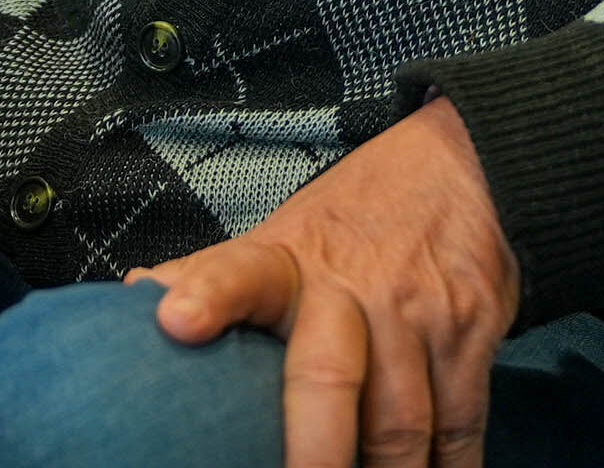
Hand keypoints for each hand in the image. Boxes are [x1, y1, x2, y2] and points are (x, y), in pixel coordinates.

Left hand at [140, 98, 519, 467]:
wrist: (461, 164)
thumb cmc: (354, 220)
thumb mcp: (281, 238)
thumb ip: (216, 276)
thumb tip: (133, 296)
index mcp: (287, 265)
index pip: (238, 273)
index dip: (208, 297)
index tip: (176, 322)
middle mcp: (349, 289)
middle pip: (327, 379)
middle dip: (315, 452)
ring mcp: (416, 312)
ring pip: (401, 425)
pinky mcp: (470, 331)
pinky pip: (463, 424)